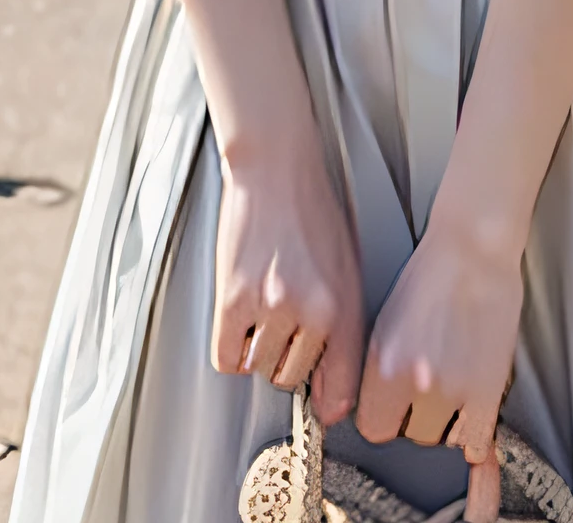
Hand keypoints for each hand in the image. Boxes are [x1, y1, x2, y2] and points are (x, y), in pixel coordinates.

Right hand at [211, 132, 363, 425]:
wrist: (276, 168)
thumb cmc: (313, 212)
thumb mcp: (346, 270)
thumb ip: (344, 329)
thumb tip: (330, 393)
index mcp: (346, 307)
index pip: (341, 388)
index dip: (328, 401)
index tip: (320, 404)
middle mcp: (313, 313)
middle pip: (290, 377)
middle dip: (286, 356)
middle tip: (283, 320)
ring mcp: (272, 308)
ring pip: (258, 367)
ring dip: (256, 347)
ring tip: (262, 307)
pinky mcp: (233, 300)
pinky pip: (226, 358)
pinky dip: (230, 346)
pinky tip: (241, 316)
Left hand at [355, 216, 522, 515]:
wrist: (475, 246)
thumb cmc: (432, 272)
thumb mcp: (386, 320)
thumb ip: (378, 369)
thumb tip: (374, 405)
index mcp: (384, 363)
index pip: (373, 428)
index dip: (385, 415)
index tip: (392, 407)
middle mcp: (416, 382)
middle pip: (412, 433)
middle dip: (417, 415)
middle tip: (426, 388)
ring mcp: (455, 388)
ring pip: (444, 436)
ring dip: (447, 418)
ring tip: (452, 384)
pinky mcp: (489, 388)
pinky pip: (477, 439)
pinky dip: (475, 434)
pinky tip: (473, 422)